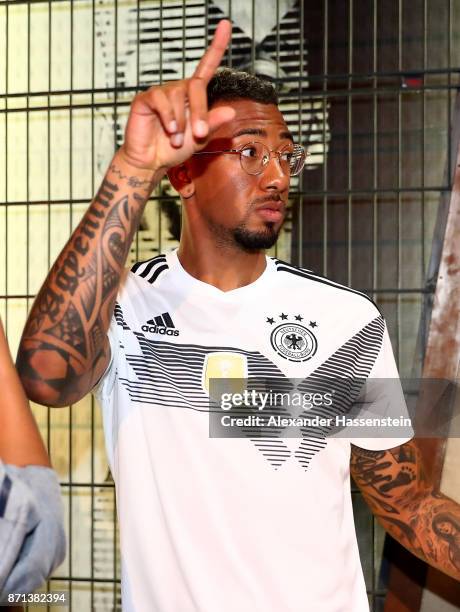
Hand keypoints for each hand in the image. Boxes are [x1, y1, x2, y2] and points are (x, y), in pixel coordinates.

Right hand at [119, 20, 235, 172]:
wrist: (151, 161)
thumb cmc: (174, 150)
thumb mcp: (199, 139)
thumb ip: (213, 124)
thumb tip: (231, 111)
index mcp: (193, 96)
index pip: (206, 67)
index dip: (216, 46)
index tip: (225, 25)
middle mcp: (178, 89)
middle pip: (195, 87)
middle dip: (200, 111)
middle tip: (200, 132)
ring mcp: (161, 93)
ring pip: (178, 97)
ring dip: (181, 122)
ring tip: (177, 139)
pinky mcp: (146, 99)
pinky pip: (160, 100)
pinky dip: (168, 117)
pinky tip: (170, 130)